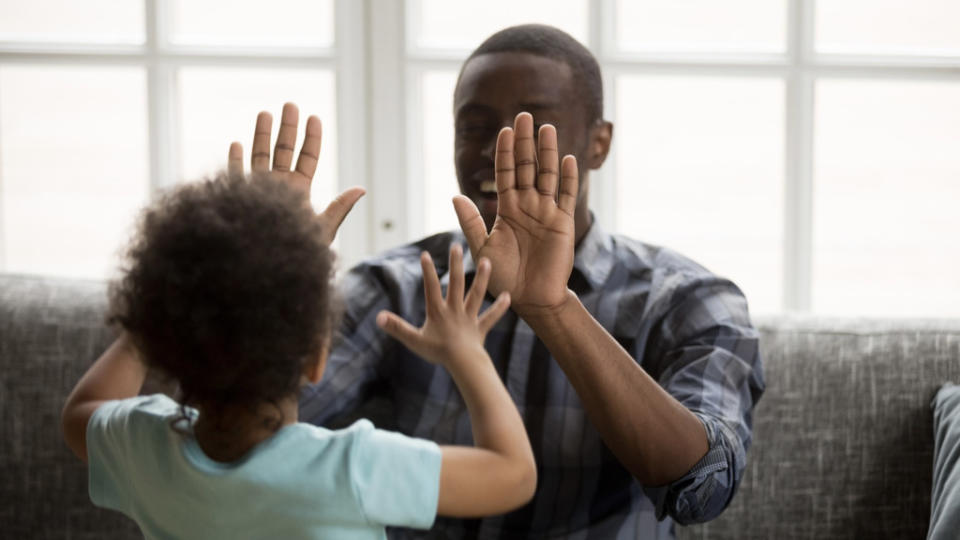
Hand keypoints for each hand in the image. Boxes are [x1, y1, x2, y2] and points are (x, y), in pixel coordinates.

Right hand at [228, 102, 364, 245]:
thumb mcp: (321, 231)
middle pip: (283, 151)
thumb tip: (361, 189)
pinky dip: (236, 162)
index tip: (314, 117)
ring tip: (265, 113)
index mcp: (300, 192)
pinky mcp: (239, 201)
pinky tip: (237, 144)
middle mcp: (278, 189)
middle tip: (290, 104)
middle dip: (287, 127)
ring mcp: (258, 193)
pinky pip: (235, 178)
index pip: (307, 159)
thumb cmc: (298, 256)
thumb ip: (338, 209)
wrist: (266, 273)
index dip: (311, 138)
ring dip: (261, 135)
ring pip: (259, 157)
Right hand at [376, 244, 510, 365]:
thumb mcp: (414, 340)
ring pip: (476, 295)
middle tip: (457, 246)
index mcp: (438, 312)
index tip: (425, 254)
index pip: (431, 288)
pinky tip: (507, 296)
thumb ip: (396, 327)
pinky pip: (491, 317)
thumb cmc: (437, 353)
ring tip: (487, 261)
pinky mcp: (480, 329)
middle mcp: (455, 310)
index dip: (427, 271)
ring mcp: (469, 319)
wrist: (464, 364)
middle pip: (456, 284)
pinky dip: (499, 308)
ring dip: (482, 278)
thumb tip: (378, 317)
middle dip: (455, 264)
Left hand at [453, 112, 578, 317]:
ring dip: (547, 152)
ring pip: (547, 175)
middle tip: (525, 116)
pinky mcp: (563, 223)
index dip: (505, 152)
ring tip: (546, 128)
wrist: (529, 299)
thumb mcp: (482, 247)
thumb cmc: (502, 277)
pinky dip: (568, 178)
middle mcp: (528, 206)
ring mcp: (547, 212)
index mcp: (507, 209)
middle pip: (526, 167)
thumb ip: (470, 222)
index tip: (505, 130)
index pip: (505, 173)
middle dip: (525, 142)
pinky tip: (566, 159)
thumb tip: (454, 195)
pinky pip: (567, 196)